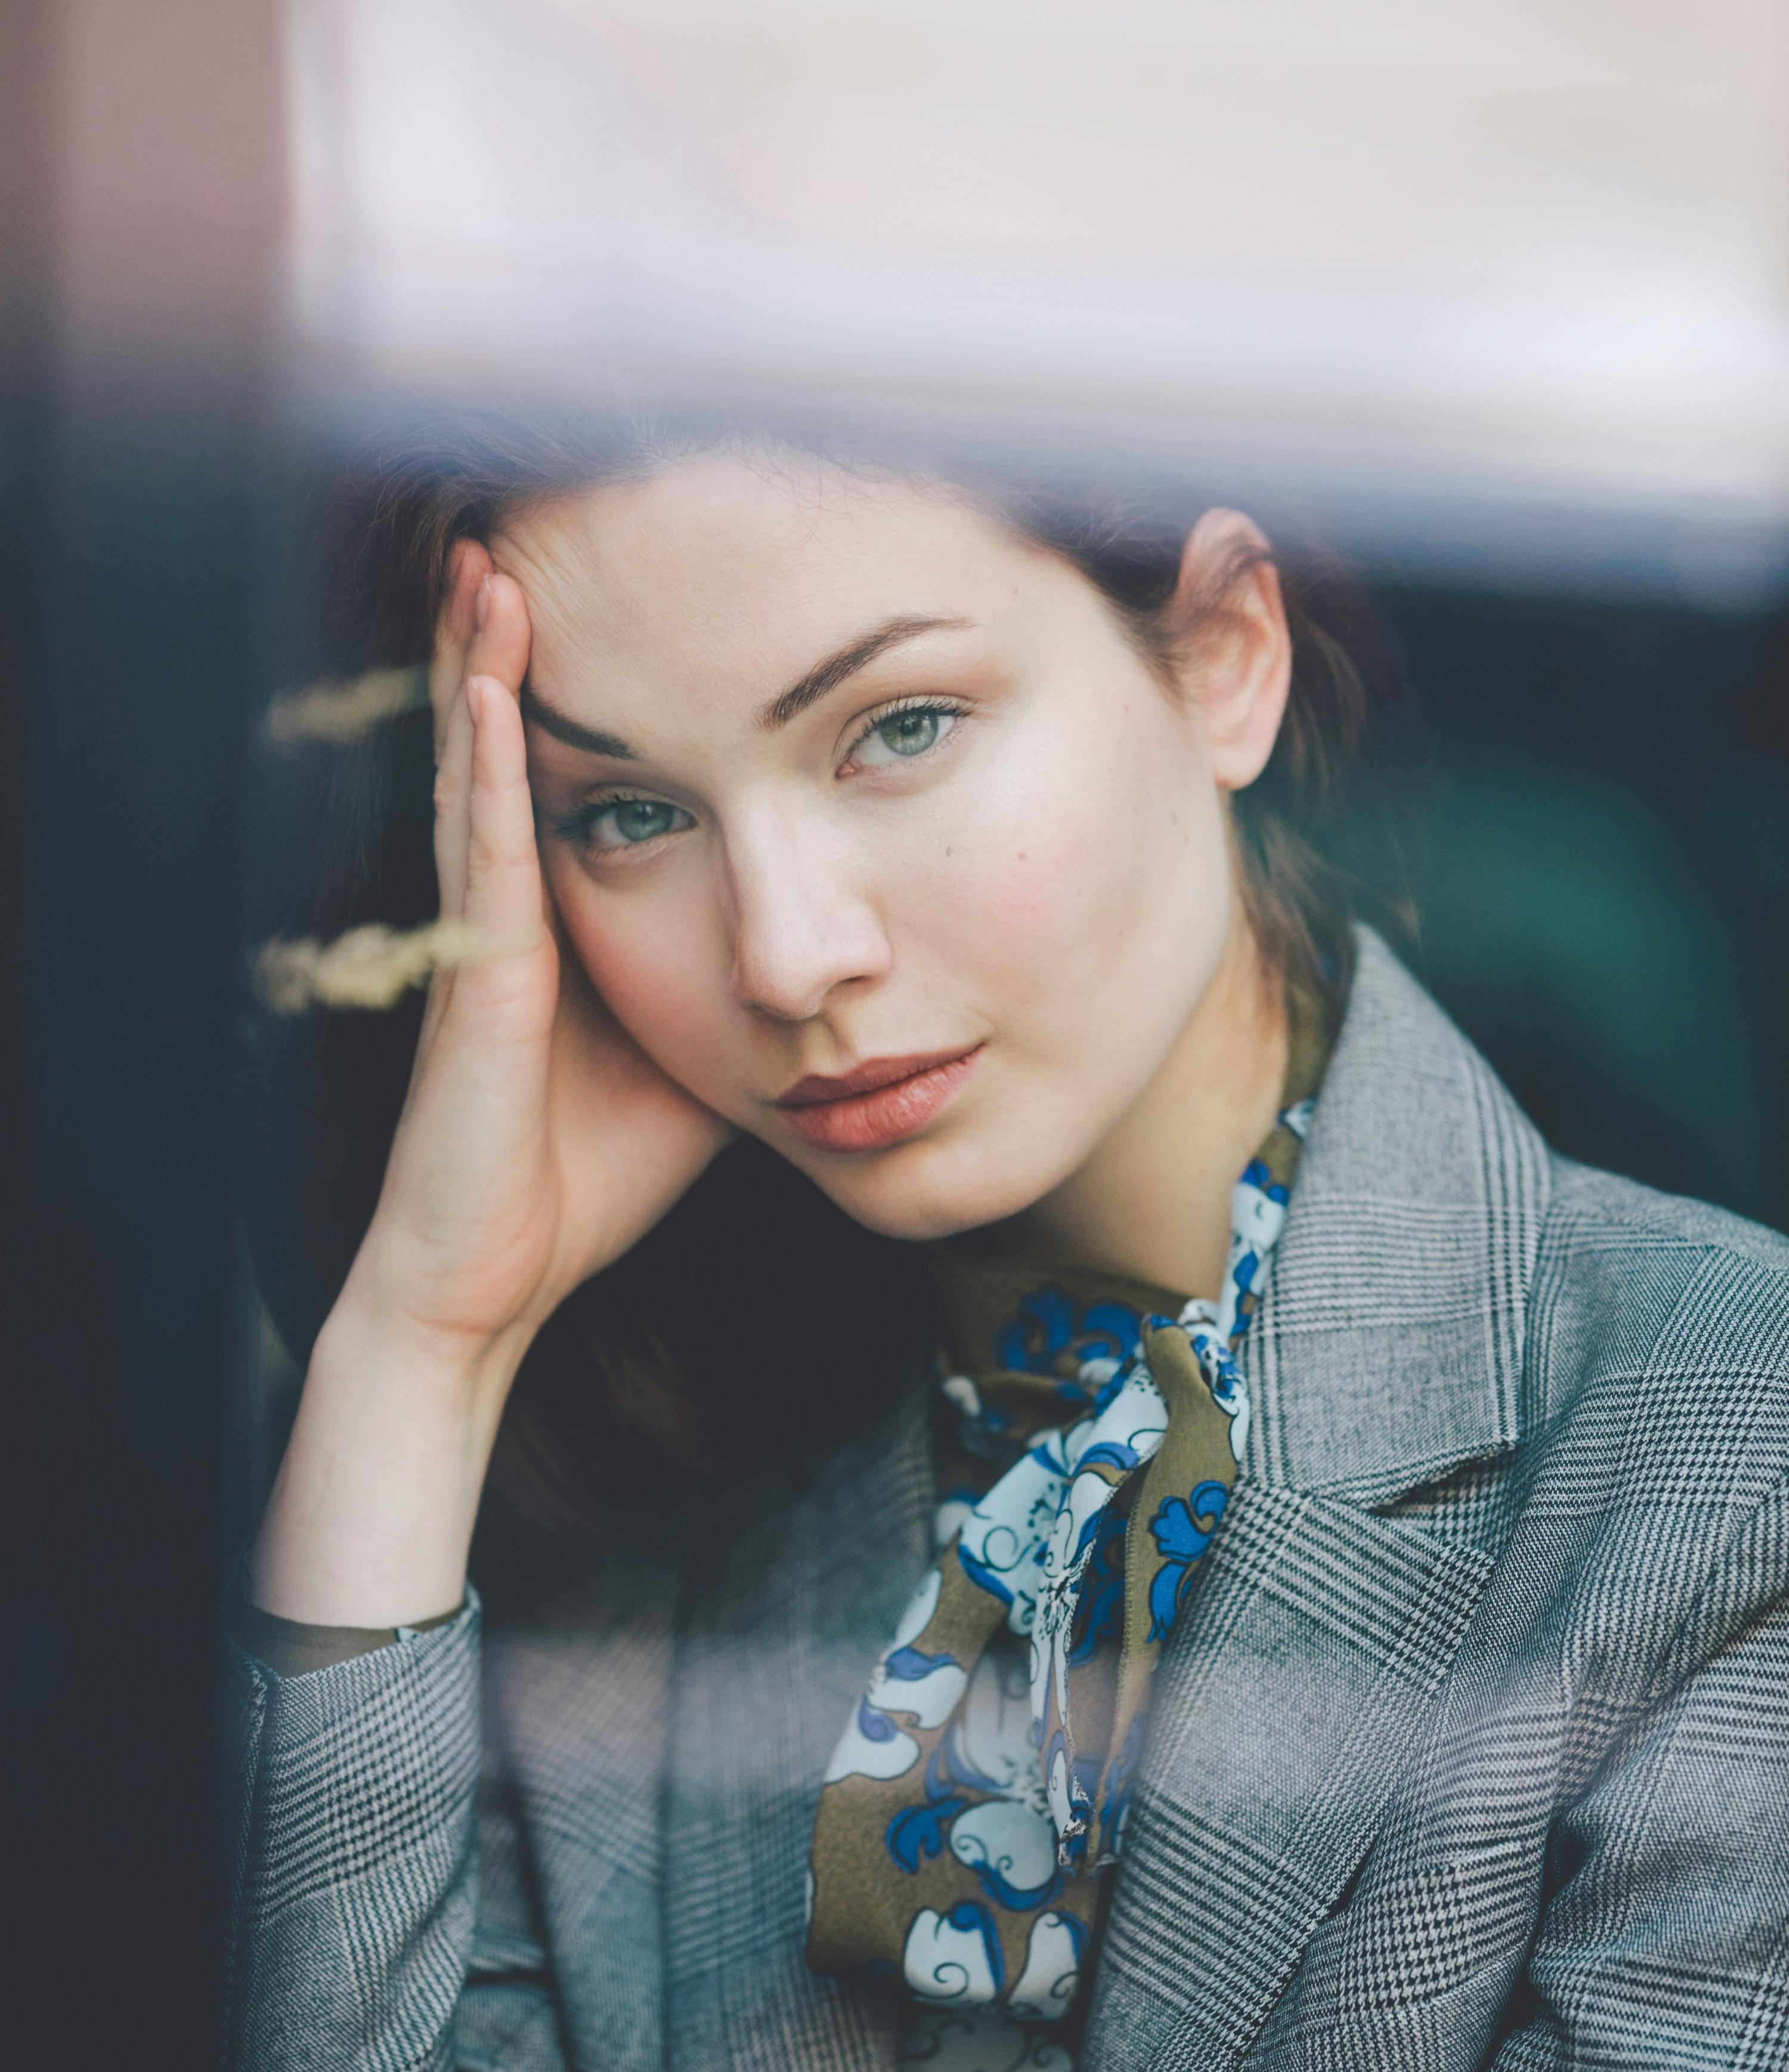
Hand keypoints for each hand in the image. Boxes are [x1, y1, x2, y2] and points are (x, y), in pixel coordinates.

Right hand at [251, 549, 729, 1623]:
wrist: (498, 1279)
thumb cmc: (595, 1176)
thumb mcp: (702, 1055)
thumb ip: (742, 984)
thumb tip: (834, 943)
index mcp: (561, 925)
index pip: (574, 780)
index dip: (584, 690)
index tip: (614, 596)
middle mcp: (511, 914)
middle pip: (514, 749)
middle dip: (512, 644)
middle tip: (522, 528)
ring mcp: (483, 940)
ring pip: (480, 773)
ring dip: (484, 665)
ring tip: (491, 562)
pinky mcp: (476, 979)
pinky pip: (483, 851)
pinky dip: (484, 761)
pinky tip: (487, 683)